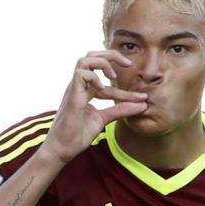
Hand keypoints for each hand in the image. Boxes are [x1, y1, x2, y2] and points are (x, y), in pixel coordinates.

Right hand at [43, 50, 147, 164]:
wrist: (62, 149)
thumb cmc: (77, 135)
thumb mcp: (104, 120)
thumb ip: (120, 110)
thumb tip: (143, 105)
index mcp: (86, 91)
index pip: (108, 83)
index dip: (126, 90)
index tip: (142, 98)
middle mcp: (79, 86)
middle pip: (92, 57)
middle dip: (112, 55)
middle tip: (128, 64)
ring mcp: (74, 89)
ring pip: (85, 60)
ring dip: (103, 62)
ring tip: (113, 76)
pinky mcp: (71, 95)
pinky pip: (80, 74)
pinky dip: (94, 77)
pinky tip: (102, 89)